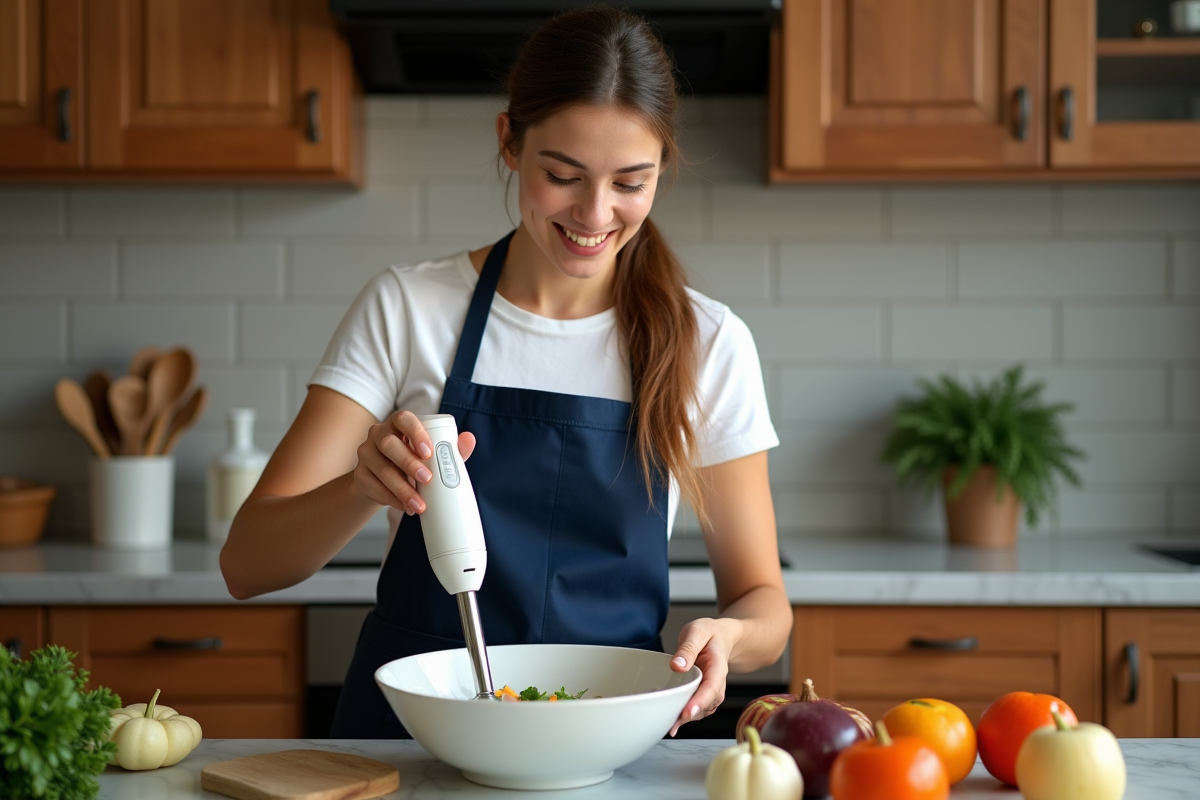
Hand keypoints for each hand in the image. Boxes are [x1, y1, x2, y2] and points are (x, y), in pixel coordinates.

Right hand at [351, 410, 475, 514]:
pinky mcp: (360, 475)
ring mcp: (366, 454)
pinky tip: (405, 506)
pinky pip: (373, 486)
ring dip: (402, 488)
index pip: (403, 419)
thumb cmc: (414, 461)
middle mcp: (378, 434)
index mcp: (398, 423)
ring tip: (419, 503)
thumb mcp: (433, 455)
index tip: (428, 452)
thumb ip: (452, 448)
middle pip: (389, 444)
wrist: (384, 481)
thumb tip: (469, 439)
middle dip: (409, 463)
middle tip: (427, 479)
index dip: (415, 433)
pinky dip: (392, 499)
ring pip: (381, 469)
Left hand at [666, 617, 735, 736]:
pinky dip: (686, 715)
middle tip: (672, 724)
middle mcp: (717, 682)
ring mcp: (712, 690)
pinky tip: (672, 718)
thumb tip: (677, 665)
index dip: (700, 702)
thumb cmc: (710, 633)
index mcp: (717, 666)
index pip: (711, 687)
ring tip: (668, 724)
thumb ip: (688, 648)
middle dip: (691, 715)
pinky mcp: (704, 694)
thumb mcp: (697, 632)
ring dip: (687, 718)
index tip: (688, 712)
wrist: (721, 636)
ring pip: (703, 710)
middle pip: (707, 704)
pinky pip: (697, 708)